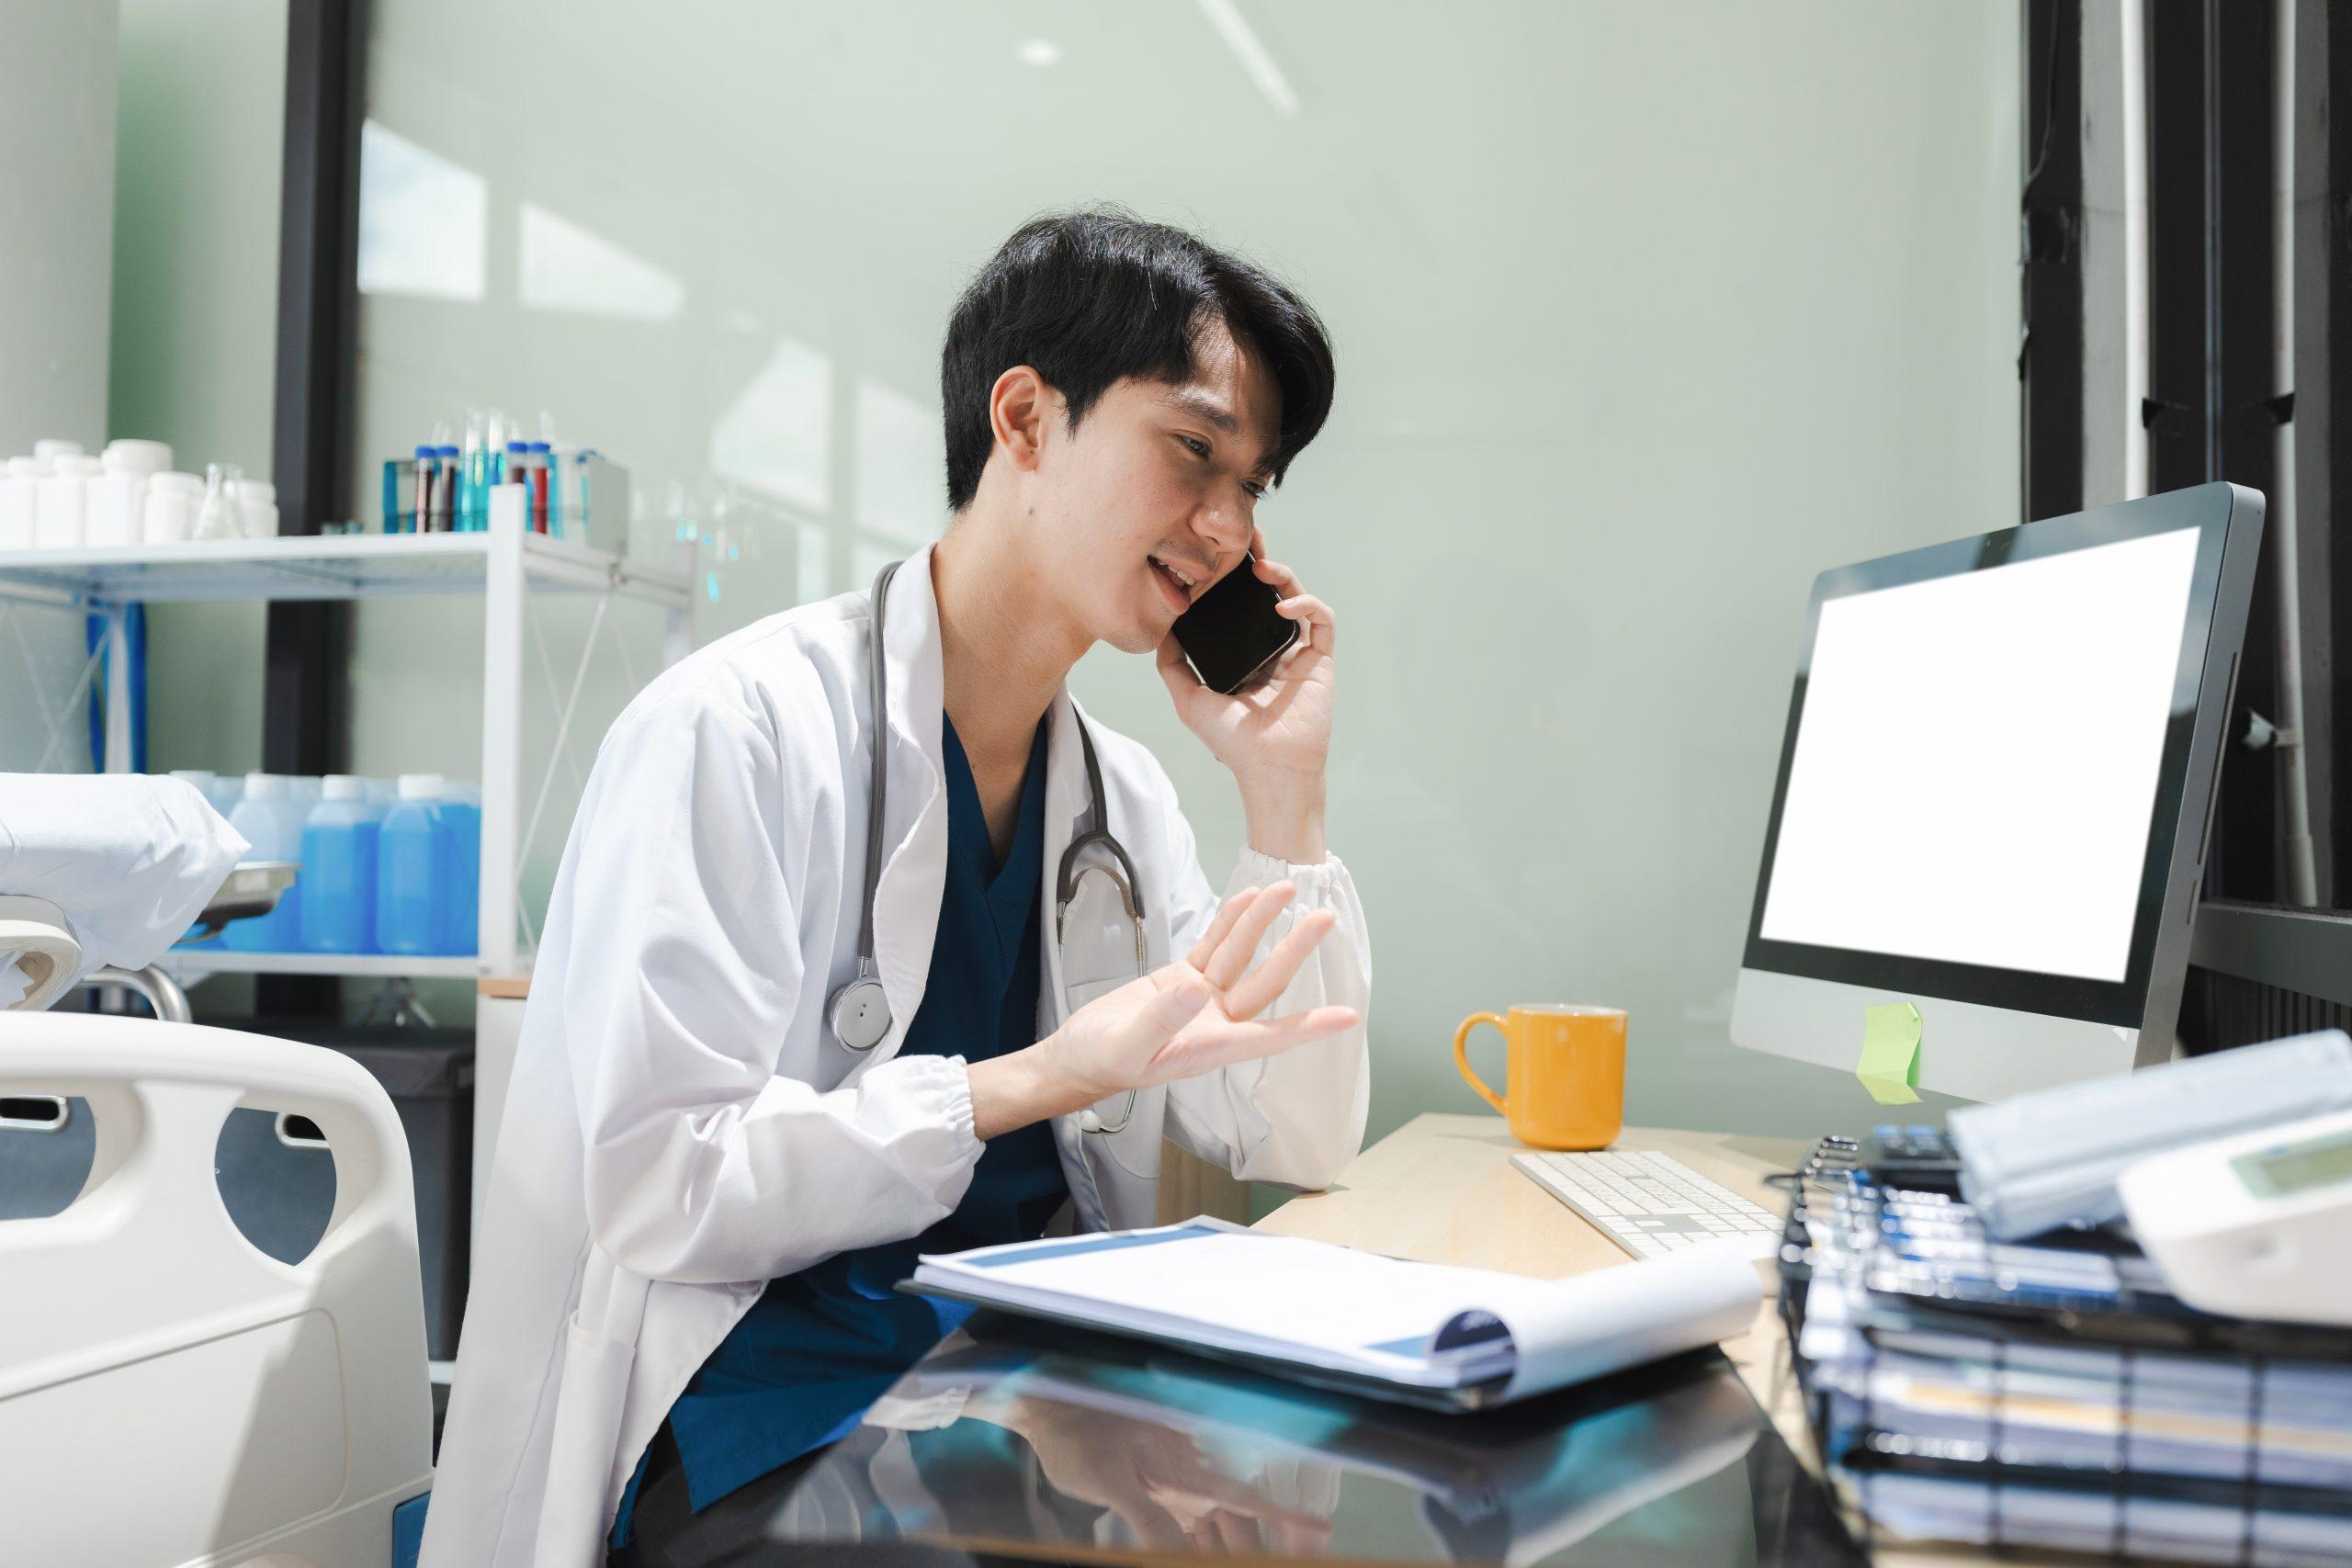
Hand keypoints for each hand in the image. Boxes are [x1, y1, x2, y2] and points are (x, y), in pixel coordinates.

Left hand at [1009, 1399, 1334, 1555]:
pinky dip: (1200, 1547)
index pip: (1244, 1497)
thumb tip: (1178, 1557)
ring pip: (1216, 1525)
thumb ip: (1148, 1519)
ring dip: (1228, 1551)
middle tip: (1285, 1558)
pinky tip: (1202, 1557)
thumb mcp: (1109, 1480)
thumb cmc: (1077, 1438)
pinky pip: (1190, 1525)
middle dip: (1255, 1549)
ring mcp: (1174, 1483)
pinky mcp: (1156, 1490)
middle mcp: (1188, 1474)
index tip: (1323, 1526)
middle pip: (1236, 1520)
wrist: (1049, 1414)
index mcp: (1184, 1466)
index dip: (1284, 1514)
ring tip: (1248, 1561)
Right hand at [1026, 880, 1357, 1115]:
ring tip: (1285, 887)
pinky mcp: (1180, 981)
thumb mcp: (1126, 1046)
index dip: (1310, 1027)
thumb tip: (1195, 989)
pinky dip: (1229, 923)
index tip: (1348, 1017)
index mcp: (1210, 1047)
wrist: (1075, 1056)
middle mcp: (1215, 1023)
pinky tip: (1247, 899)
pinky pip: (1213, 947)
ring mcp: (1200, 1000)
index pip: (1270, 1037)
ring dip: (1261, 923)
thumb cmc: (1100, 1062)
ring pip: (1240, 956)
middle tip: (1323, 918)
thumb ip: (1161, 1019)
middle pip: (1264, 982)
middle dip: (1294, 949)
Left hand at [1156, 526, 1335, 785]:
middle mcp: (1272, 649)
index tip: (1218, 556)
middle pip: (1270, 593)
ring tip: (1261, 567)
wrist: (1268, 768)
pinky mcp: (1321, 659)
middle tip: (1248, 537)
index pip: (1240, 608)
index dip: (1233, 580)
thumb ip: (1173, 665)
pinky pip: (1320, 619)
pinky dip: (1305, 603)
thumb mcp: (1189, 699)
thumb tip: (1162, 630)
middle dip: (1262, 561)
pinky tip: (1282, 604)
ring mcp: (1298, 653)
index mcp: (1245, 655)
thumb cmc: (1232, 742)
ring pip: (1297, 598)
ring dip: (1283, 576)